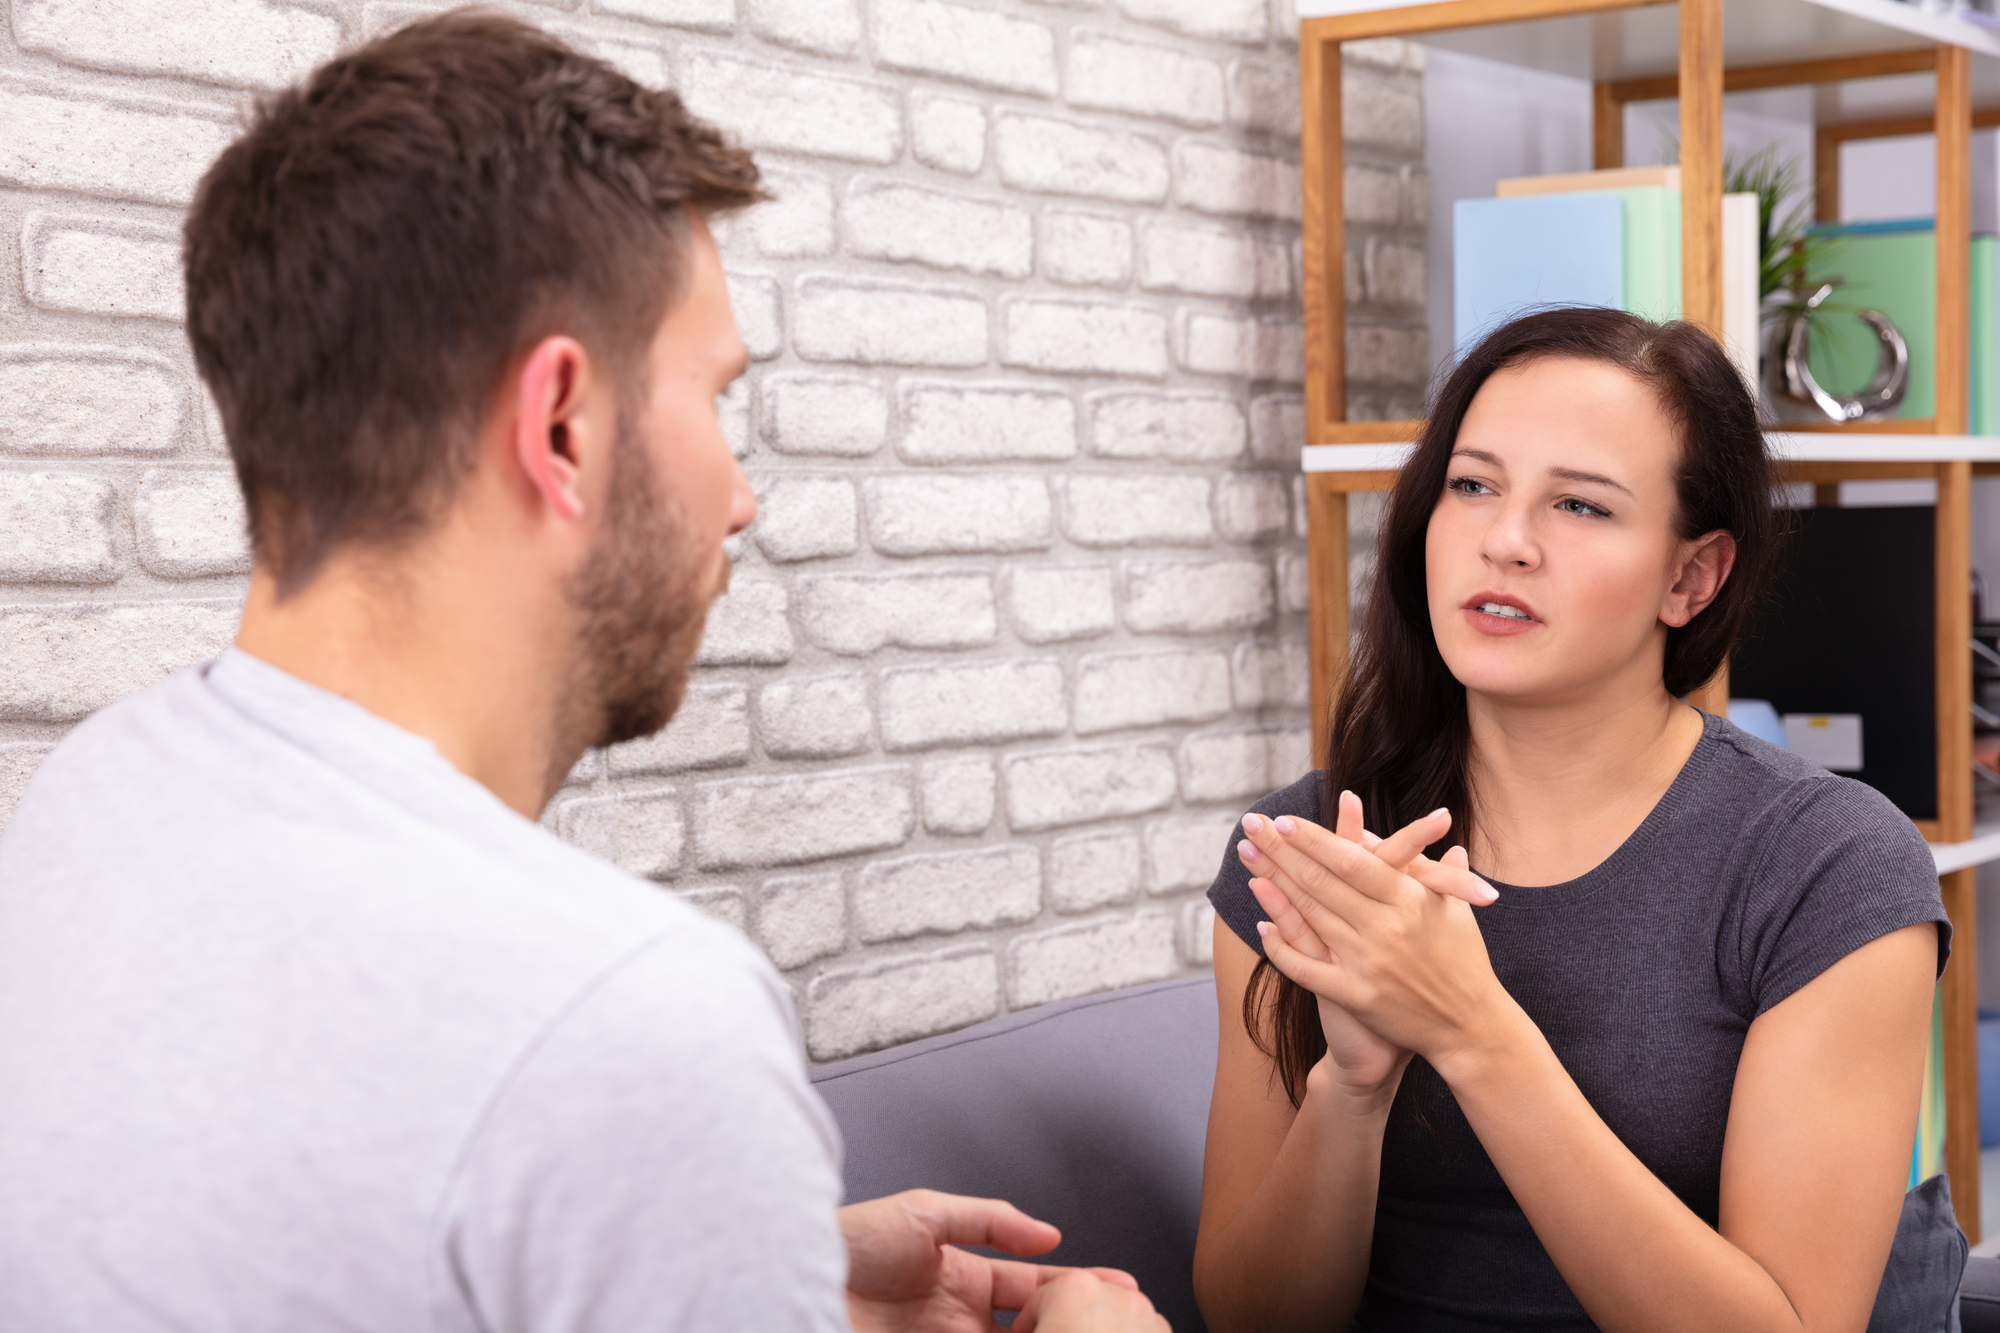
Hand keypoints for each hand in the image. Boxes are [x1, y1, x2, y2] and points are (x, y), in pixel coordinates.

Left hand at [840, 1189, 1140, 1332]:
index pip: (1030, 1288)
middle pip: (1027, 1331)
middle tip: (1111, 1325)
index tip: (1118, 1295)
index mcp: (961, 1277)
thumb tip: (1047, 1235)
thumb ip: (989, 1220)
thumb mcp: (925, 1211)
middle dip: (1068, 1328)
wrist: (794, 1274)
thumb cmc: (848, 1241)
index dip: (1074, 1291)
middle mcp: (955, 1320)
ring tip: (1081, 1332)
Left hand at [1239, 803, 1508, 1067]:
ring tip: (1247, 858)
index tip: (1283, 820)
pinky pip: (1306, 969)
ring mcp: (1367, 963)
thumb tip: (1423, 827)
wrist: (1469, 1026)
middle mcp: (1385, 927)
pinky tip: (1260, 926)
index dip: (1315, 839)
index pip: (1352, 861)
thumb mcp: (1455, 908)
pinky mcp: (1356, 996)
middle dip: (1281, 850)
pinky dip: (1280, 948)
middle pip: (1322, 881)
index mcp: (1409, 900)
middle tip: (1251, 826)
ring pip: (1310, 916)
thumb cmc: (1464, 961)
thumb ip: (1432, 867)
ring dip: (1272, 885)